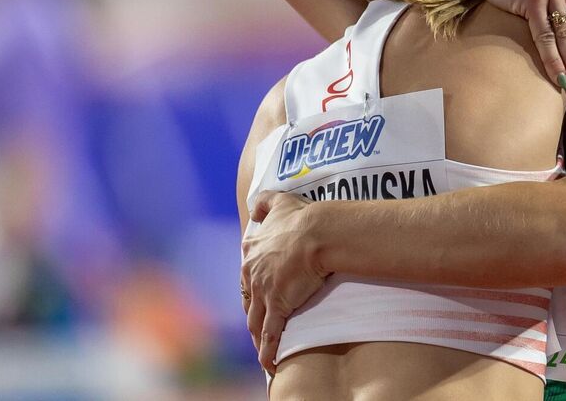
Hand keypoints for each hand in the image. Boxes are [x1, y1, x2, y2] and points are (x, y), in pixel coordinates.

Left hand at [241, 191, 328, 374]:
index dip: (252, 288)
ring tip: (262, 350)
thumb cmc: (303, 217)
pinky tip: (268, 364)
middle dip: (253, 314)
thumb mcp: (280, 201)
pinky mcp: (278, 305)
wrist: (317, 233)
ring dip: (257, 337)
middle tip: (259, 326)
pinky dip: (267, 351)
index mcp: (252, 251)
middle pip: (248, 301)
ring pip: (255, 320)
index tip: (257, 296)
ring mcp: (263, 291)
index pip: (247, 276)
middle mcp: (252, 273)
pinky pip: (270, 333)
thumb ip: (266, 202)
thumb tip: (255, 207)